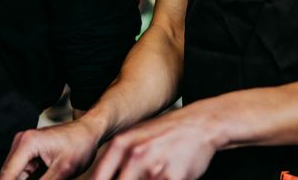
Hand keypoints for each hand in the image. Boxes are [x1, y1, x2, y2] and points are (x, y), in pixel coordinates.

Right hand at [0, 117, 101, 179]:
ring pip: (13, 176)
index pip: (7, 175)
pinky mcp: (28, 154)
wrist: (90, 132)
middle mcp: (21, 143)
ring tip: (48, 177)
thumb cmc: (80, 144)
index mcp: (27, 143)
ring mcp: (23, 147)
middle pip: (8, 176)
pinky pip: (21, 174)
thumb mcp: (64, 170)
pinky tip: (44, 178)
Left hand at [88, 103, 217, 179]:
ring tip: (154, 173)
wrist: (200, 123)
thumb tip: (96, 177)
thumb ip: (116, 158)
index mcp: (121, 144)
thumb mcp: (135, 138)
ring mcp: (154, 168)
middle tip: (135, 179)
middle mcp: (135, 155)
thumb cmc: (166, 132)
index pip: (97, 177)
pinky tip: (167, 176)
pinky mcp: (174, 178)